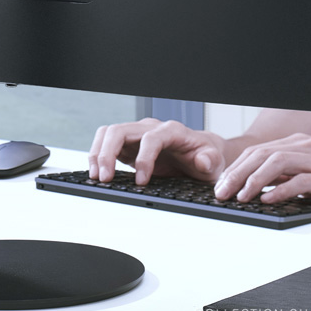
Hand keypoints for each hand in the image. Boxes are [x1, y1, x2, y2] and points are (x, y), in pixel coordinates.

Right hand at [89, 118, 225, 185]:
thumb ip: (209, 160)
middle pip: (120, 130)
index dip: (143, 158)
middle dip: (109, 153)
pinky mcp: (128, 146)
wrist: (201, 155)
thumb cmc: (205, 156)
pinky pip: (106, 143)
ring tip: (97, 176)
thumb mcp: (214, 161)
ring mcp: (137, 136)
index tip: (141, 181)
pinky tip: (97, 173)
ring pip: (108, 133)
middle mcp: (150, 129)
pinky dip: (98, 156)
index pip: (150, 138)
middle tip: (105, 178)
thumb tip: (202, 161)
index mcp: (171, 131)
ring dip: (98, 153)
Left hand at [213, 133, 310, 208]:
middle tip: (221, 192)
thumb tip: (258, 186)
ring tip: (241, 196)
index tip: (220, 185)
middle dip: (236, 174)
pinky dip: (281, 189)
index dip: (235, 168)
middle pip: (261, 155)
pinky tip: (268, 199)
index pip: (257, 151)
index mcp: (298, 143)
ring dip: (253, 180)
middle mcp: (305, 148)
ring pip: (277, 163)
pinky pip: (301, 180)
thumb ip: (288, 174)